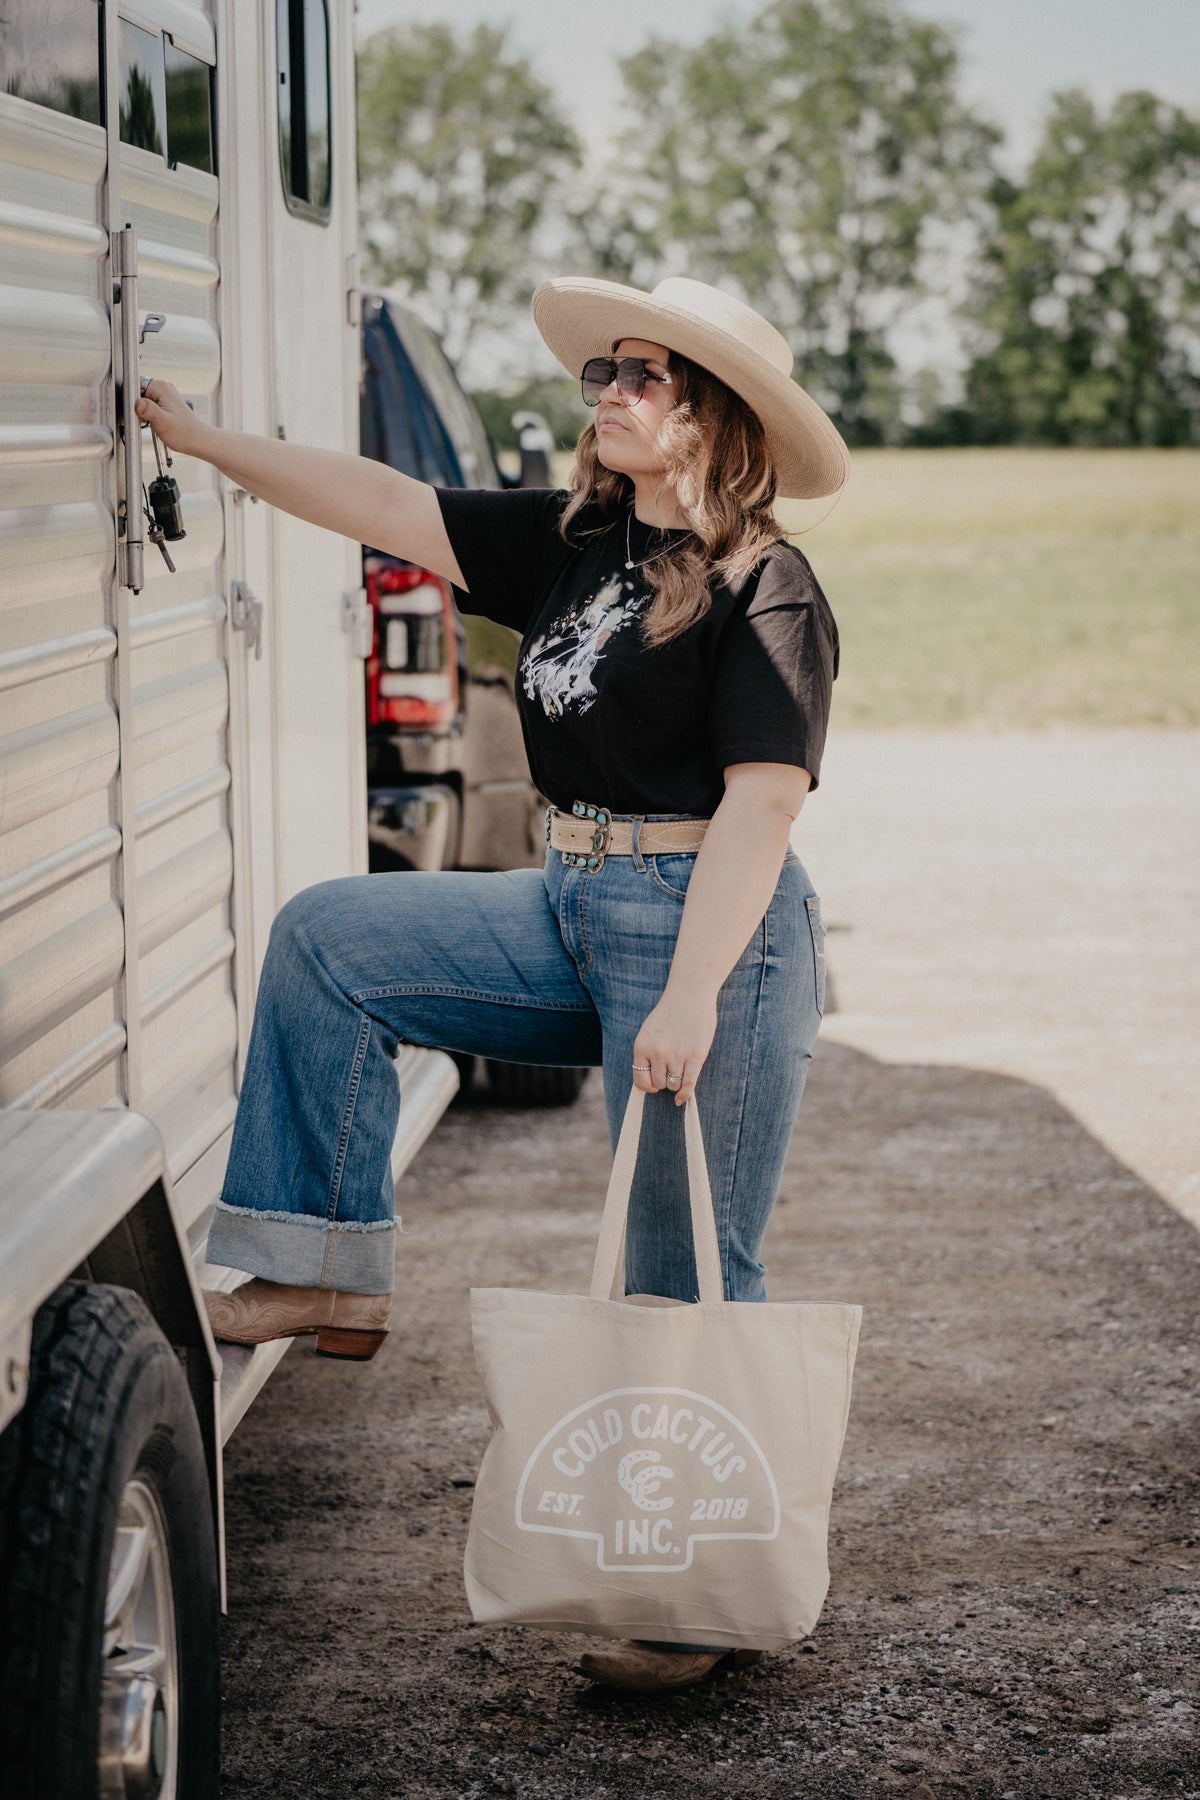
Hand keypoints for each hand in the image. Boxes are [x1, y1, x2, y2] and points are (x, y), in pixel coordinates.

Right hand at [134, 378, 207, 457]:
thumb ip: (149, 411)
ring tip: (155, 423)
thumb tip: (136, 402)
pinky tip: (156, 424)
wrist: (199, 441)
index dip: (132, 402)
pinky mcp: (165, 403)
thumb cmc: (185, 433)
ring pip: (142, 401)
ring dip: (143, 414)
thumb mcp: (163, 422)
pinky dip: (149, 416)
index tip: (139, 415)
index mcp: (160, 387)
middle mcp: (163, 387)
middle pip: (137, 394)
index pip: (133, 386)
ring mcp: (164, 395)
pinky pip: (149, 407)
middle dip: (137, 408)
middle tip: (148, 422)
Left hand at [632, 987, 717, 1105]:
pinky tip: (683, 1099)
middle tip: (670, 1073)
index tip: (653, 1085)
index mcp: (642, 1046)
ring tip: (680, 1072)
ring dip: (676, 1083)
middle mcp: (657, 1053)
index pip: (640, 1080)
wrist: (690, 994)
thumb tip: (646, 1080)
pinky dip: (685, 1095)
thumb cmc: (670, 1012)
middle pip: (658, 1084)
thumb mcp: (649, 1031)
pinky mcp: (695, 1056)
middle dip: (664, 1082)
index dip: (647, 1086)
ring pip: (673, 1085)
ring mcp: (677, 1055)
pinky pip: (688, 1084)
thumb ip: (646, 1052)